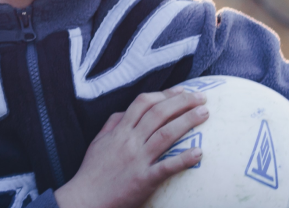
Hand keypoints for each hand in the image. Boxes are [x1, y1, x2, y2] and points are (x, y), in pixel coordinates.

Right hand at [54, 86, 208, 207]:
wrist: (84, 199)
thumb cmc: (91, 172)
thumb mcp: (98, 142)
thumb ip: (112, 125)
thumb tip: (124, 112)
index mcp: (119, 131)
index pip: (143, 103)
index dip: (164, 94)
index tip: (182, 91)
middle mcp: (129, 141)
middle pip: (158, 114)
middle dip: (182, 102)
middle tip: (201, 97)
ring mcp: (137, 160)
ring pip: (165, 134)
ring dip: (187, 121)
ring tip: (204, 113)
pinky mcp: (143, 179)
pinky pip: (166, 167)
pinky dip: (183, 159)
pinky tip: (199, 153)